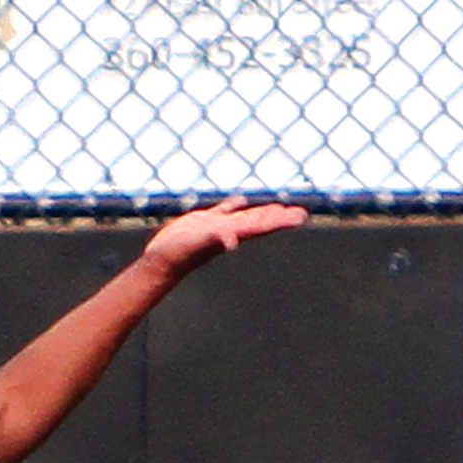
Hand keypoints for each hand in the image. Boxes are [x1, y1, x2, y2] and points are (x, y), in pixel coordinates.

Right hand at [142, 199, 308, 278]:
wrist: (161, 262)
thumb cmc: (180, 254)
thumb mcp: (199, 242)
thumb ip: (216, 239)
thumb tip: (232, 242)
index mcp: (234, 233)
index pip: (264, 224)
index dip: (282, 219)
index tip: (301, 217)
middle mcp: (230, 230)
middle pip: (261, 221)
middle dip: (280, 217)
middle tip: (301, 213)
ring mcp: (217, 225)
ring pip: (246, 216)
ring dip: (262, 211)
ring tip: (278, 208)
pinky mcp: (202, 222)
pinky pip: (224, 210)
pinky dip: (234, 204)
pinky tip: (239, 200)